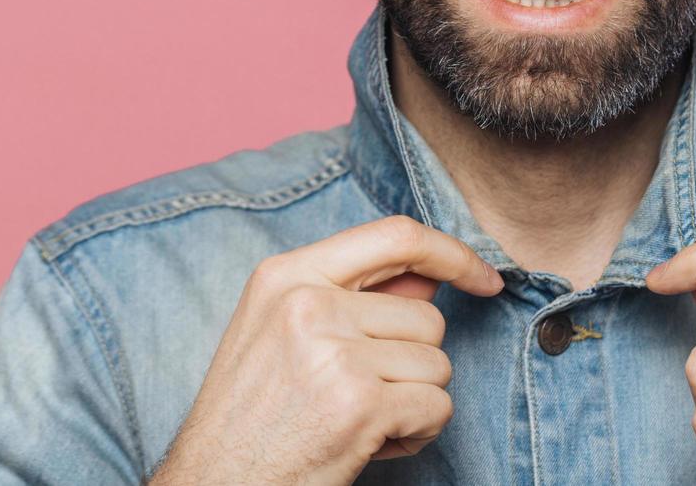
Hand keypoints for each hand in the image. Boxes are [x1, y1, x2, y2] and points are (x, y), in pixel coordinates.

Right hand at [147, 214, 504, 485]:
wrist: (212, 485)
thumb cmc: (251, 416)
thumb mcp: (282, 333)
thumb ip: (355, 297)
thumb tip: (431, 277)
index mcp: (286, 274)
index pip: (396, 235)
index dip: (453, 252)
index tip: (483, 277)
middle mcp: (307, 303)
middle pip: (426, 315)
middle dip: (413, 363)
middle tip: (363, 396)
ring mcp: (333, 351)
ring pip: (437, 363)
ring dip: (414, 401)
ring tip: (360, 422)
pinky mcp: (358, 403)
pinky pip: (436, 406)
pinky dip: (418, 434)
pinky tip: (371, 446)